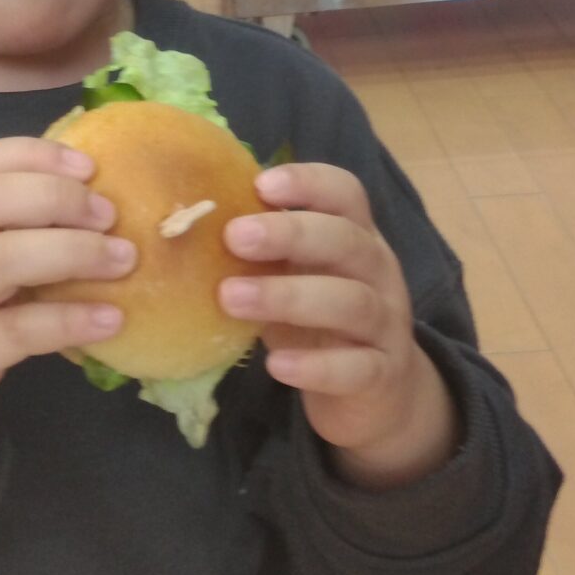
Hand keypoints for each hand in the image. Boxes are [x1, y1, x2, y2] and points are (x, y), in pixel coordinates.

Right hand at [0, 138, 134, 462]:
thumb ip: (12, 226)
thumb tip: (99, 196)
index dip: (35, 155)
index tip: (89, 166)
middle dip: (55, 198)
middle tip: (109, 214)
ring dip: (70, 252)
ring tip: (122, 259)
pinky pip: (16, 330)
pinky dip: (68, 320)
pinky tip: (110, 319)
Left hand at [219, 164, 460, 489]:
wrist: (377, 392)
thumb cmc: (320, 321)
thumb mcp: (296, 276)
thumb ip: (262, 252)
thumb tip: (188, 222)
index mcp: (356, 236)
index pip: (346, 193)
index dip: (309, 182)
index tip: (260, 184)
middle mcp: (378, 272)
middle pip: (347, 241)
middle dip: (291, 233)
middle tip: (234, 237)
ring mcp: (386, 324)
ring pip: (352, 302)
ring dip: (290, 297)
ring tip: (231, 298)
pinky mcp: (383, 375)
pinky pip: (357, 368)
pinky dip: (317, 366)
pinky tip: (275, 365)